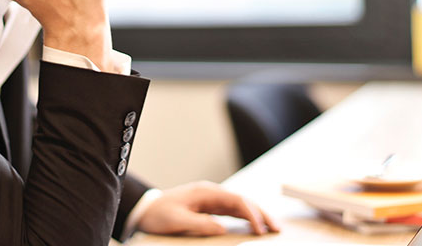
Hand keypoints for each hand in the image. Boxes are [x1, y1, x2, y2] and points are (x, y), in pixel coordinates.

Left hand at [137, 181, 280, 236]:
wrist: (145, 209)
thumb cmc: (158, 214)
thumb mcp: (177, 221)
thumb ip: (200, 224)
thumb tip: (222, 228)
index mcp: (206, 192)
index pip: (236, 200)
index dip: (251, 214)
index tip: (260, 228)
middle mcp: (212, 194)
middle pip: (243, 201)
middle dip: (261, 214)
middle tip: (277, 228)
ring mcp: (212, 200)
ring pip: (240, 206)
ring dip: (256, 216)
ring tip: (272, 229)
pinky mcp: (210, 208)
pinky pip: (232, 212)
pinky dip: (246, 219)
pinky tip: (255, 227)